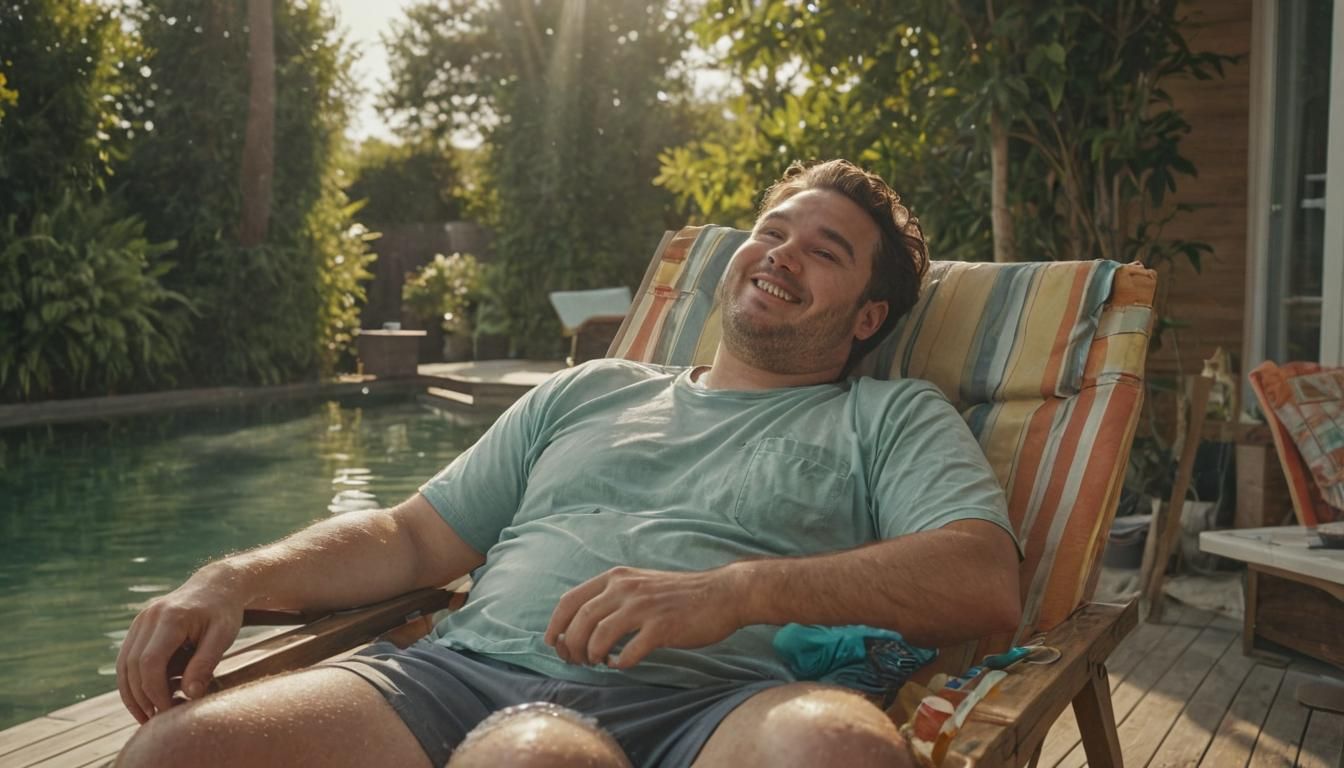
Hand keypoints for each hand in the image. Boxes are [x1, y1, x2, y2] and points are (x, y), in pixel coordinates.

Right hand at [116, 567, 245, 722]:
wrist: (217, 585)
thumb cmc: (224, 612)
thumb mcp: (223, 635)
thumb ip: (206, 663)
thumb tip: (190, 695)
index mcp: (170, 618)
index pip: (151, 662)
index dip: (155, 691)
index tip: (168, 712)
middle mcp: (148, 618)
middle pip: (132, 666)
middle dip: (141, 697)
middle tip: (155, 721)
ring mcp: (140, 621)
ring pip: (123, 665)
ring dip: (131, 694)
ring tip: (147, 717)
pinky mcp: (138, 627)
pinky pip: (126, 659)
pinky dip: (132, 681)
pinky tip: (145, 699)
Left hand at [543, 565, 743, 669]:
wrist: (722, 594)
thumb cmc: (680, 595)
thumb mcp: (640, 584)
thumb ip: (613, 598)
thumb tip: (580, 627)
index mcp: (617, 577)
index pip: (570, 600)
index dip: (555, 625)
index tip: (554, 643)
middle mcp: (626, 588)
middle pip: (580, 621)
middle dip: (572, 646)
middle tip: (578, 661)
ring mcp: (644, 607)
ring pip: (598, 637)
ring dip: (592, 656)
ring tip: (600, 662)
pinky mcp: (662, 627)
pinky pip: (628, 652)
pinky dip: (620, 663)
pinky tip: (623, 664)